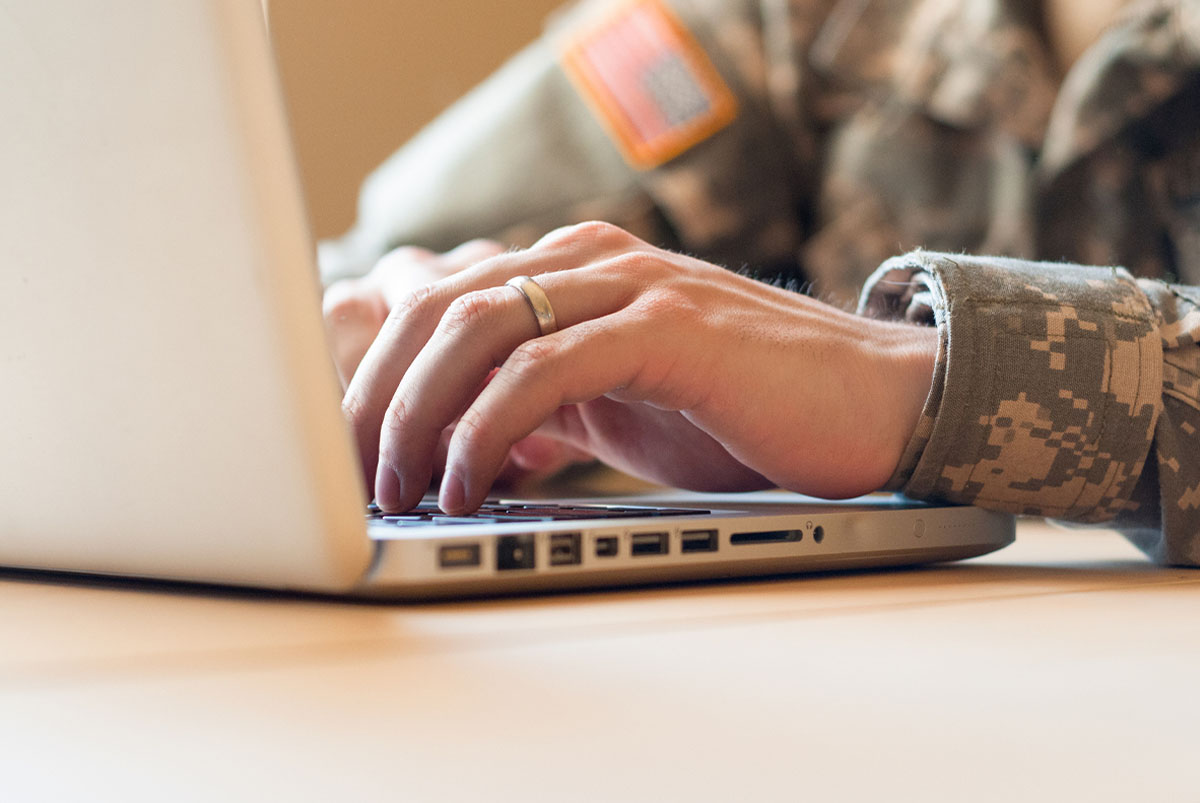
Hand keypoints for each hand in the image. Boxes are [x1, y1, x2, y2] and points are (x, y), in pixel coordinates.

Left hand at [342, 222, 937, 513]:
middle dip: (379, 394)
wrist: (874, 407)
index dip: (379, 370)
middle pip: (438, 307)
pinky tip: (466, 482)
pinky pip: (543, 367)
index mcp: (573, 272)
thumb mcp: (621, 404)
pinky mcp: (668, 326)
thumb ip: (548, 399)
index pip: (440, 301)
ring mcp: (631, 286)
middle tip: (355, 474)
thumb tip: (465, 438)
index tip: (349, 446)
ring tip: (400, 488)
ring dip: (419, 415)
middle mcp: (592, 262)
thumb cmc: (748, 413)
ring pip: (477, 328)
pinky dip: (487, 428)